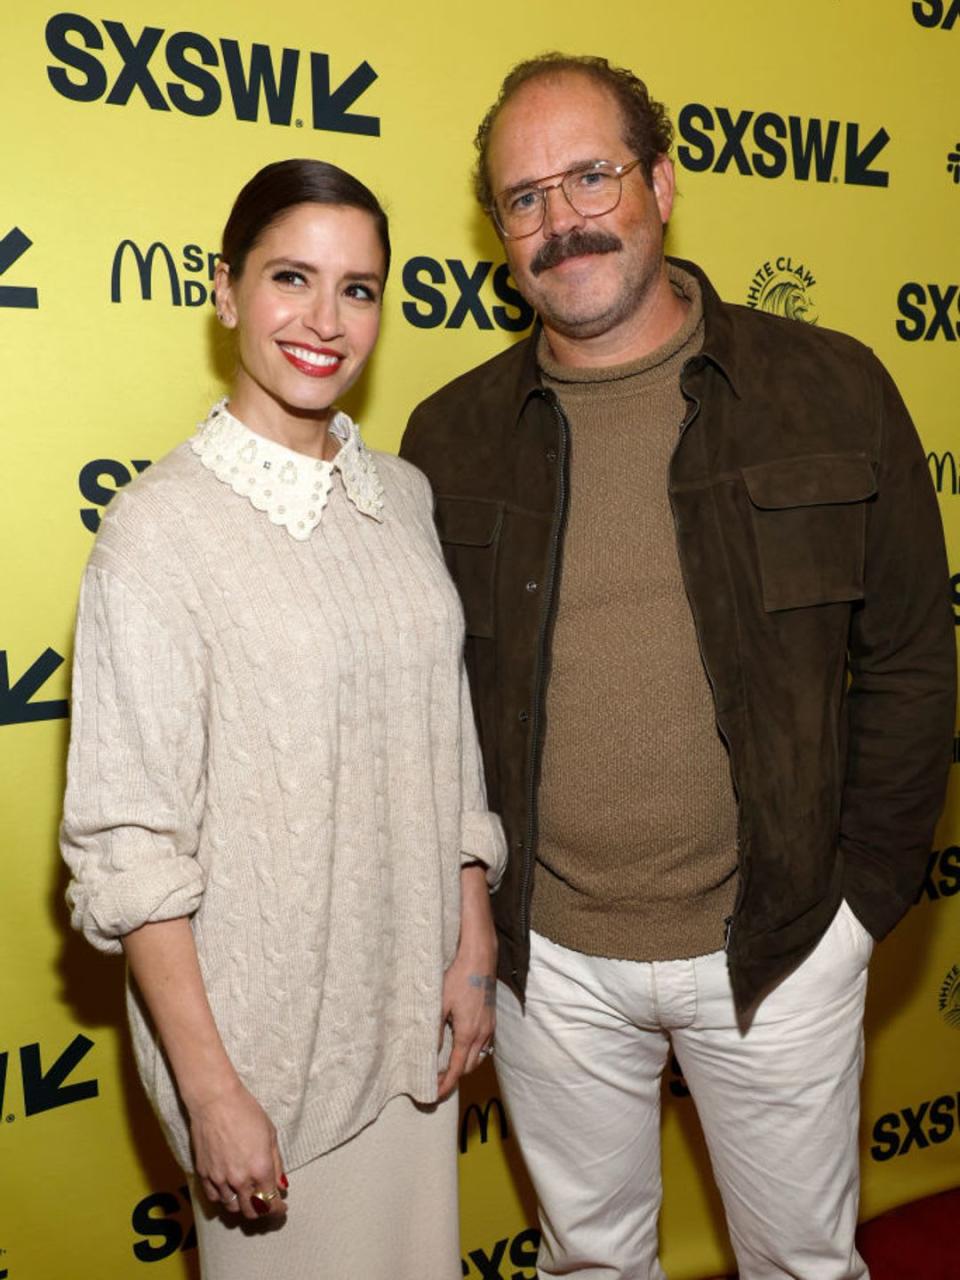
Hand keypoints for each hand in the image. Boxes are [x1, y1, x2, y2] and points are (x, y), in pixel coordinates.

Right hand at [188, 1078, 287, 1219]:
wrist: (215, 1102)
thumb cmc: (247, 1112)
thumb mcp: (270, 1134)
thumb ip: (277, 1164)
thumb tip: (281, 1186)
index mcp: (260, 1169)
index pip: (271, 1203)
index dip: (278, 1210)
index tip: (281, 1209)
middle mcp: (240, 1180)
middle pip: (251, 1211)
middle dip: (262, 1211)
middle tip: (266, 1204)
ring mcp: (220, 1179)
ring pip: (232, 1207)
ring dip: (242, 1205)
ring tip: (247, 1196)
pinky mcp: (204, 1175)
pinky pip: (214, 1198)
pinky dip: (224, 1199)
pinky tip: (229, 1191)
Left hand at [437, 866, 496, 1097]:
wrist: (479, 957)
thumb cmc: (457, 978)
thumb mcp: (439, 1003)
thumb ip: (434, 1030)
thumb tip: (427, 1051)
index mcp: (468, 1034)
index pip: (457, 1069)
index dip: (445, 1085)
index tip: (434, 1095)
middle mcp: (482, 1034)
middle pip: (470, 1066)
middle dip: (455, 1077)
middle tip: (437, 1081)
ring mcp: (490, 1026)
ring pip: (479, 1055)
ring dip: (465, 1063)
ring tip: (448, 1065)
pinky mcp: (491, 1017)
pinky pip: (484, 1043)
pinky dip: (473, 1050)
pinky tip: (462, 1043)